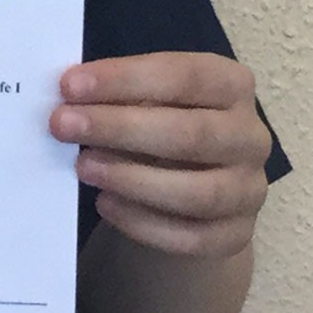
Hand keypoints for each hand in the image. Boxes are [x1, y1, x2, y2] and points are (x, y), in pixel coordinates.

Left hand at [50, 52, 270, 257]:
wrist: (191, 189)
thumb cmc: (161, 128)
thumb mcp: (148, 99)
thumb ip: (119, 95)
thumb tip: (69, 99)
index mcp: (231, 85)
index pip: (184, 76)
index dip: (124, 79)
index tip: (70, 85)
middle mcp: (250, 136)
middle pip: (191, 134)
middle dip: (120, 128)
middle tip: (63, 125)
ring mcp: (249, 189)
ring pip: (198, 192)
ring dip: (132, 179)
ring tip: (83, 168)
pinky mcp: (236, 234)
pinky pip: (192, 236)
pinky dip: (143, 223)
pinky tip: (106, 205)